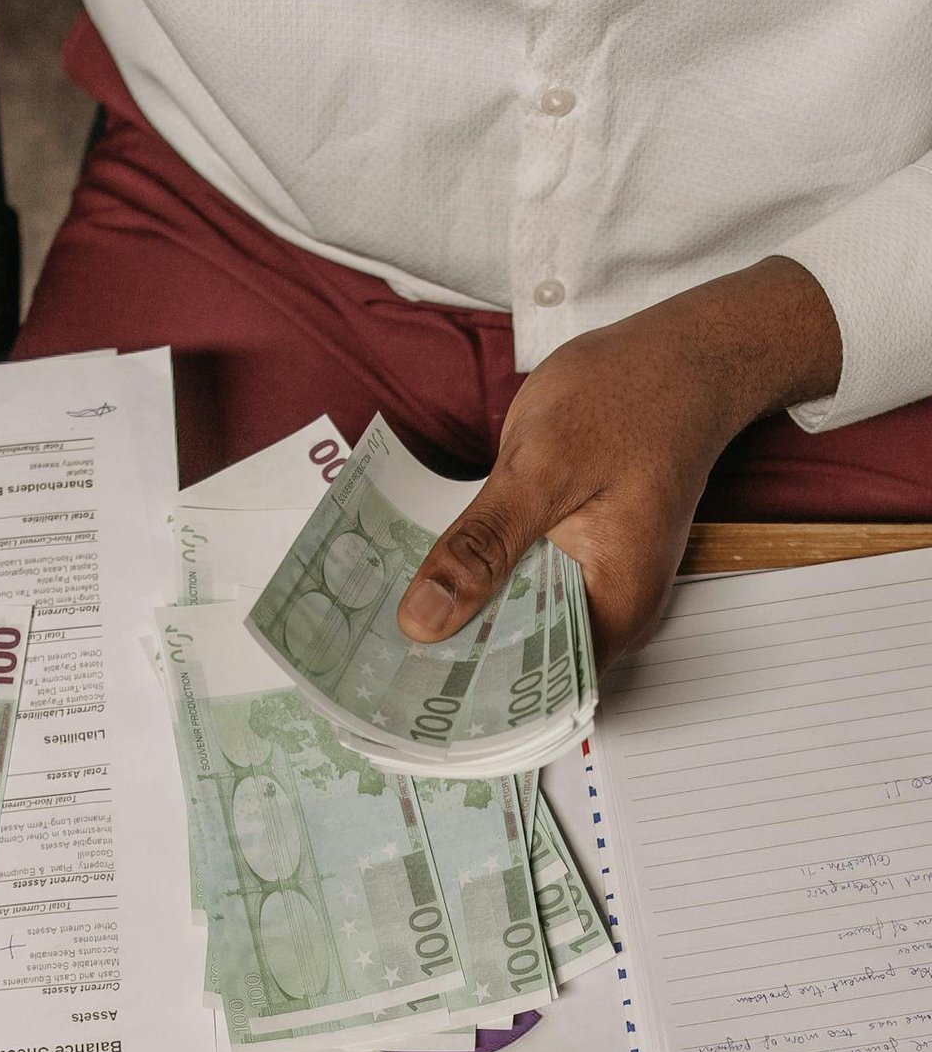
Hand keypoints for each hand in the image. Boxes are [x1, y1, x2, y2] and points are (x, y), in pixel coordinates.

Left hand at [395, 256, 842, 668]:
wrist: (679, 355)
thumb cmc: (630, 398)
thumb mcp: (542, 468)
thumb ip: (483, 545)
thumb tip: (422, 619)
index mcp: (614, 611)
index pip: (529, 691)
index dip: (463, 696)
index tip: (396, 695)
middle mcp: (610, 613)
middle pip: (518, 664)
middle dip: (450, 659)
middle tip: (372, 658)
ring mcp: (596, 587)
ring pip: (516, 625)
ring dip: (461, 619)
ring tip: (385, 625)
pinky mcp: (579, 560)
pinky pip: (522, 588)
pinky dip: (482, 582)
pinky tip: (434, 574)